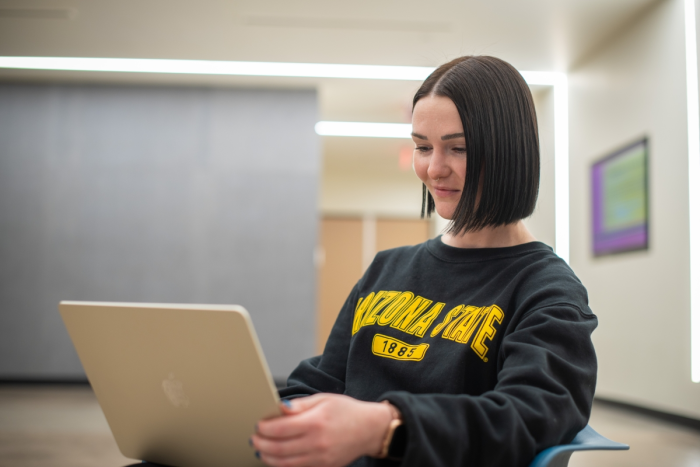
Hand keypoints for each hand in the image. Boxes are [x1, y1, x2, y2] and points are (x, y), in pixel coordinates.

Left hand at [251, 393, 393, 466]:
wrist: (370, 429)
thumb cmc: (347, 411)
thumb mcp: (324, 399)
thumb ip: (299, 405)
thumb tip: (279, 408)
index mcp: (316, 422)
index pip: (281, 429)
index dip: (264, 428)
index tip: (257, 425)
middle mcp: (317, 443)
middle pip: (279, 448)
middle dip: (262, 444)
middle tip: (254, 438)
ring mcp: (321, 458)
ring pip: (286, 463)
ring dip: (268, 457)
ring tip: (261, 449)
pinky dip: (283, 465)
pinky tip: (276, 458)